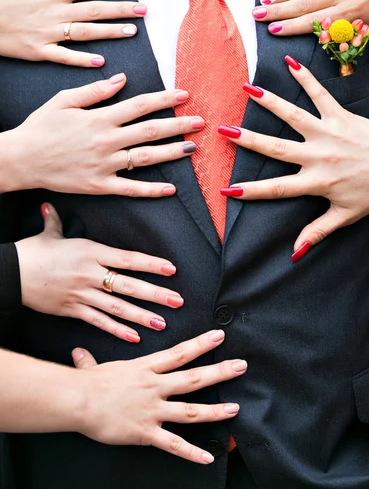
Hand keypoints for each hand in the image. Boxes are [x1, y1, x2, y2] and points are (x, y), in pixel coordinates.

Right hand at [0, 0, 145, 65]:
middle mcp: (54, 12)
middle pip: (94, 10)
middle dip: (120, 9)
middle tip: (143, 10)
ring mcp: (48, 32)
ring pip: (85, 32)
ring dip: (110, 32)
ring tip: (132, 32)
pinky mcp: (40, 51)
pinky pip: (64, 56)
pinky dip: (82, 59)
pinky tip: (101, 62)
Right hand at [4, 74, 202, 196]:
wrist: (21, 159)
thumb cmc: (40, 127)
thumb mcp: (63, 100)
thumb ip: (95, 91)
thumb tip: (122, 79)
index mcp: (99, 118)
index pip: (140, 106)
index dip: (165, 100)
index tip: (184, 96)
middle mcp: (106, 141)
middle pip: (150, 131)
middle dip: (179, 125)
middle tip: (201, 123)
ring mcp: (105, 165)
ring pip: (146, 158)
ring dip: (172, 152)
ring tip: (193, 148)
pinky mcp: (100, 185)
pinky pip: (131, 189)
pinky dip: (151, 189)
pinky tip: (171, 189)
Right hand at [16, 204, 184, 341]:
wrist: (11, 274)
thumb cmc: (32, 252)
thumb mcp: (49, 234)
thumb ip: (56, 220)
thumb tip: (49, 206)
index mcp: (91, 251)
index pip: (128, 258)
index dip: (151, 264)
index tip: (171, 269)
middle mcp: (91, 274)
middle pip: (129, 285)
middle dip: (155, 294)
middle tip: (177, 301)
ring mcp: (83, 294)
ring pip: (118, 307)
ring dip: (141, 316)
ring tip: (162, 323)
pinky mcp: (73, 310)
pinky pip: (99, 322)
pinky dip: (117, 330)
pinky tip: (134, 337)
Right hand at [72, 330, 246, 462]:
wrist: (78, 400)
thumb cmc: (87, 384)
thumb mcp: (93, 368)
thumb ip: (90, 362)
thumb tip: (79, 355)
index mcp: (146, 368)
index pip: (180, 353)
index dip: (202, 344)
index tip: (219, 336)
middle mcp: (155, 386)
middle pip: (194, 378)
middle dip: (220, 372)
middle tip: (240, 366)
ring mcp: (153, 409)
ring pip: (191, 410)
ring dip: (215, 410)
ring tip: (234, 408)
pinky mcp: (146, 432)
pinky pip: (173, 444)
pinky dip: (191, 452)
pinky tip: (207, 456)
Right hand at [218, 58, 368, 257]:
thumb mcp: (345, 215)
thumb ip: (317, 232)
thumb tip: (294, 253)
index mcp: (317, 183)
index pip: (277, 189)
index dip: (251, 191)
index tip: (226, 190)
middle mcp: (318, 156)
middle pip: (277, 149)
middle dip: (248, 140)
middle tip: (224, 130)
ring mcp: (329, 133)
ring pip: (295, 116)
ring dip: (270, 102)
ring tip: (248, 89)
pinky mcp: (341, 116)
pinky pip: (321, 95)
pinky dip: (307, 79)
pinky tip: (291, 63)